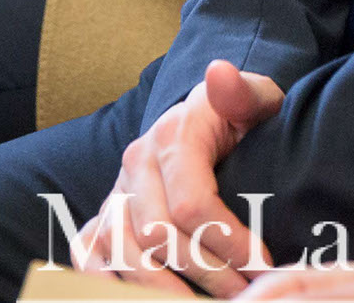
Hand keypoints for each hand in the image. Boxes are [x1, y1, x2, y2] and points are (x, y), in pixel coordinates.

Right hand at [73, 61, 283, 295]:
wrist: (206, 118)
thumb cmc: (240, 117)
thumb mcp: (255, 98)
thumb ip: (244, 92)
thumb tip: (219, 74)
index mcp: (171, 136)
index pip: (191, 202)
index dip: (229, 242)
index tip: (263, 267)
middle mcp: (134, 165)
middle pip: (158, 235)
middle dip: (206, 274)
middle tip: (245, 295)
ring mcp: (114, 194)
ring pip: (123, 255)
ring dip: (164, 292)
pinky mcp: (101, 219)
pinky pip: (90, 260)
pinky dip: (109, 287)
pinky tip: (147, 301)